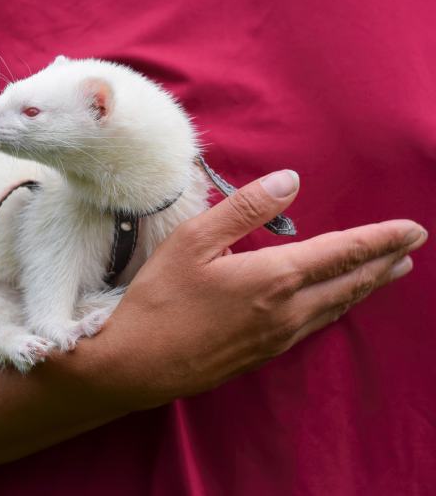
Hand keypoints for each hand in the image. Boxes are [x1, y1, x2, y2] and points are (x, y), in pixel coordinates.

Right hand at [91, 170, 427, 409]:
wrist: (138, 366)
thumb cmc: (160, 299)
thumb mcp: (193, 242)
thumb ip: (244, 208)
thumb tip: (290, 181)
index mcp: (273, 277)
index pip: (342, 252)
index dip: (380, 239)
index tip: (413, 228)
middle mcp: (287, 310)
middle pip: (348, 283)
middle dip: (383, 263)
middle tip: (411, 249)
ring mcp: (278, 337)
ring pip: (336, 307)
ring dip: (365, 287)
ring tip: (387, 274)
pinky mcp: (263, 353)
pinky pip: (315, 325)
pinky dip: (338, 306)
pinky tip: (335, 305)